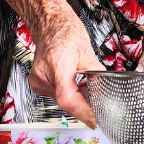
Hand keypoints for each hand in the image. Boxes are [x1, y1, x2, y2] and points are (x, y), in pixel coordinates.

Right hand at [27, 0, 104, 128]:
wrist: (49, 24)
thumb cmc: (66, 32)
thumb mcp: (88, 51)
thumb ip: (97, 74)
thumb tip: (106, 91)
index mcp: (58, 63)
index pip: (67, 98)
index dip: (82, 112)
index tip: (94, 120)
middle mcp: (44, 74)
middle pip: (67, 101)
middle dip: (84, 102)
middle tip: (96, 95)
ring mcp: (38, 81)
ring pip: (62, 100)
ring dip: (77, 97)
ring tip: (83, 81)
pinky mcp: (37, 84)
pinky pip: (56, 96)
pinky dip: (68, 92)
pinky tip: (73, 81)